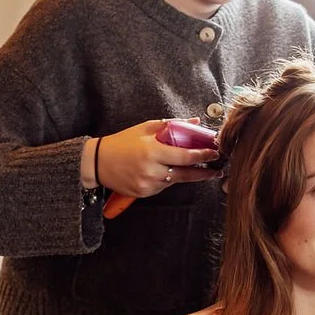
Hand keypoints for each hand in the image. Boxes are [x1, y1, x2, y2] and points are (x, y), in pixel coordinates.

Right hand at [90, 119, 219, 197]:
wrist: (98, 162)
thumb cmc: (122, 142)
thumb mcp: (145, 128)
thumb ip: (171, 126)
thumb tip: (194, 121)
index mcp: (152, 151)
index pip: (185, 156)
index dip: (202, 155)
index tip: (214, 152)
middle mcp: (151, 170)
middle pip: (186, 174)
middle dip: (204, 172)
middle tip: (216, 169)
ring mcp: (148, 184)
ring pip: (175, 181)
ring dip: (186, 175)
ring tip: (198, 170)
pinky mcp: (144, 193)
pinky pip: (163, 187)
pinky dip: (168, 179)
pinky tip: (167, 172)